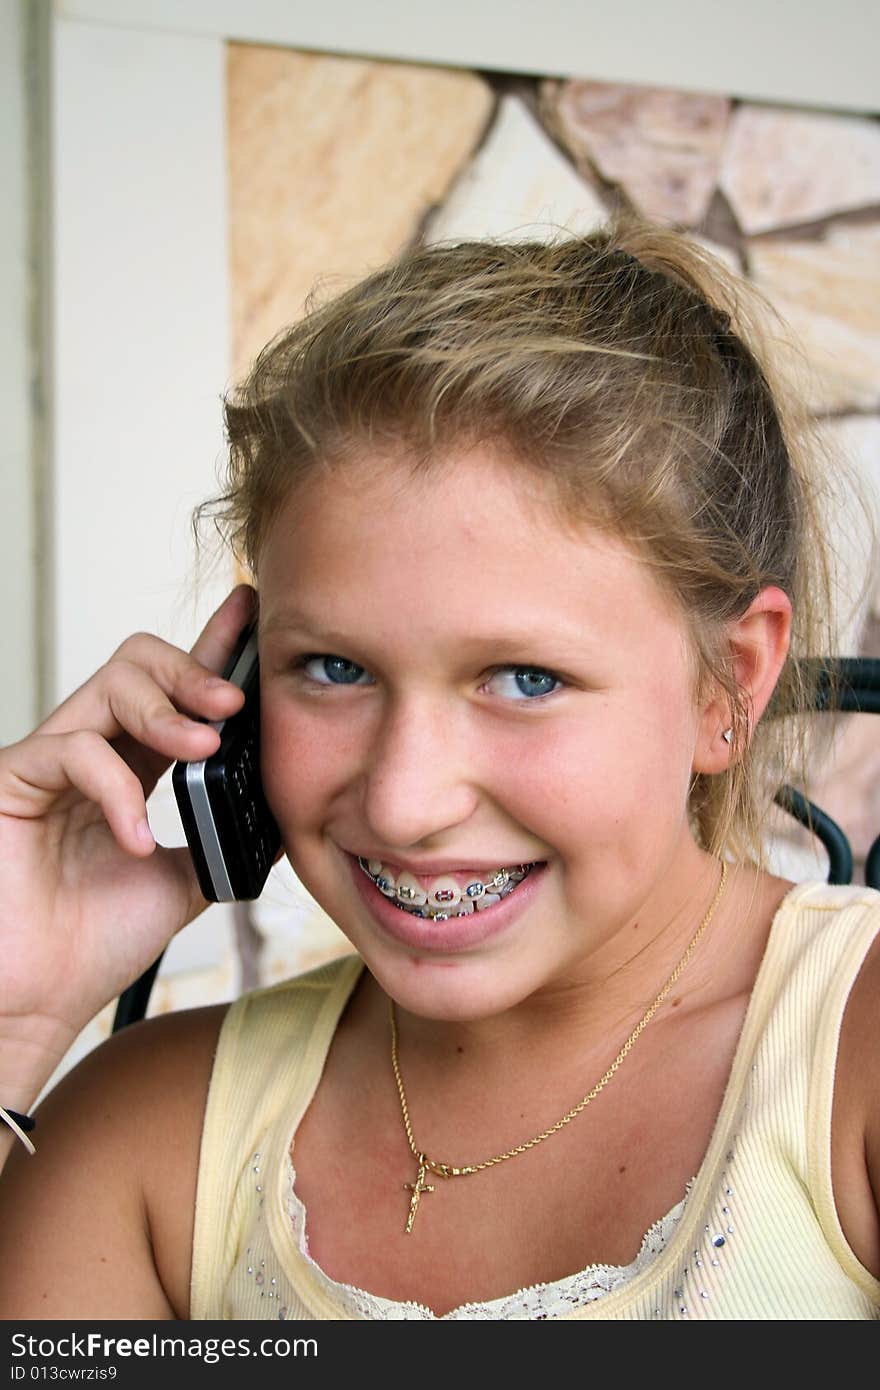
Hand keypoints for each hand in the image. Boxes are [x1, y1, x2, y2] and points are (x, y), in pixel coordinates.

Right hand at [0, 584, 255, 1066]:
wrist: (38, 998)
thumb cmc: (92, 944)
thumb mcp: (184, 882)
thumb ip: (221, 838)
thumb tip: (280, 812)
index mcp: (133, 767)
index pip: (177, 691)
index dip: (214, 648)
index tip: (254, 611)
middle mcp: (93, 752)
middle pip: (140, 663)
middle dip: (194, 669)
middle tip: (233, 703)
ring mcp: (50, 761)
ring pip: (110, 685)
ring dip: (167, 711)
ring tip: (204, 748)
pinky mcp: (13, 780)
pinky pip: (72, 750)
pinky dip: (116, 791)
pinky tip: (135, 838)